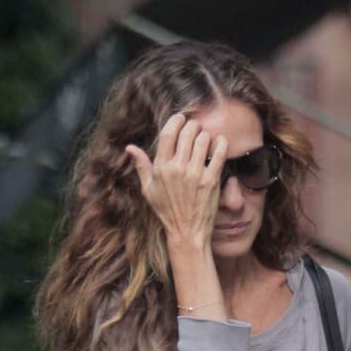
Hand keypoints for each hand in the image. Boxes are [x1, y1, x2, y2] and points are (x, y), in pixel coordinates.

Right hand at [124, 112, 227, 254]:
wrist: (187, 232)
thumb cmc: (167, 212)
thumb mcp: (148, 190)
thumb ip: (141, 166)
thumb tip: (130, 148)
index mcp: (161, 168)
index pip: (168, 134)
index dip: (176, 121)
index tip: (181, 118)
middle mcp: (177, 169)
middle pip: (187, 133)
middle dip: (193, 125)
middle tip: (196, 127)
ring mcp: (195, 174)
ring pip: (203, 140)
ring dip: (206, 134)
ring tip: (206, 137)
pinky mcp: (210, 181)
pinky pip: (218, 154)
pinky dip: (221, 143)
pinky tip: (221, 141)